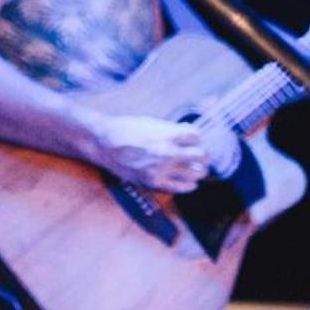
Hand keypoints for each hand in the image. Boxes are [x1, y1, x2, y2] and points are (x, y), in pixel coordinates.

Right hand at [86, 110, 240, 192]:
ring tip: (198, 169)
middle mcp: (168, 152)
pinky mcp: (154, 182)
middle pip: (202, 156)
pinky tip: (190, 183)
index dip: (197, 138)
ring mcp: (161, 169)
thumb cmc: (126, 129)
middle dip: (204, 156)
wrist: (104, 144)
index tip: (194, 140)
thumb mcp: (151, 122)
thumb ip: (172, 129)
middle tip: (203, 156)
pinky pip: (180, 187)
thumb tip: (189, 132)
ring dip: (199, 171)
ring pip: (195, 174)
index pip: (197, 137)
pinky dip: (188, 185)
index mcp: (167, 134)